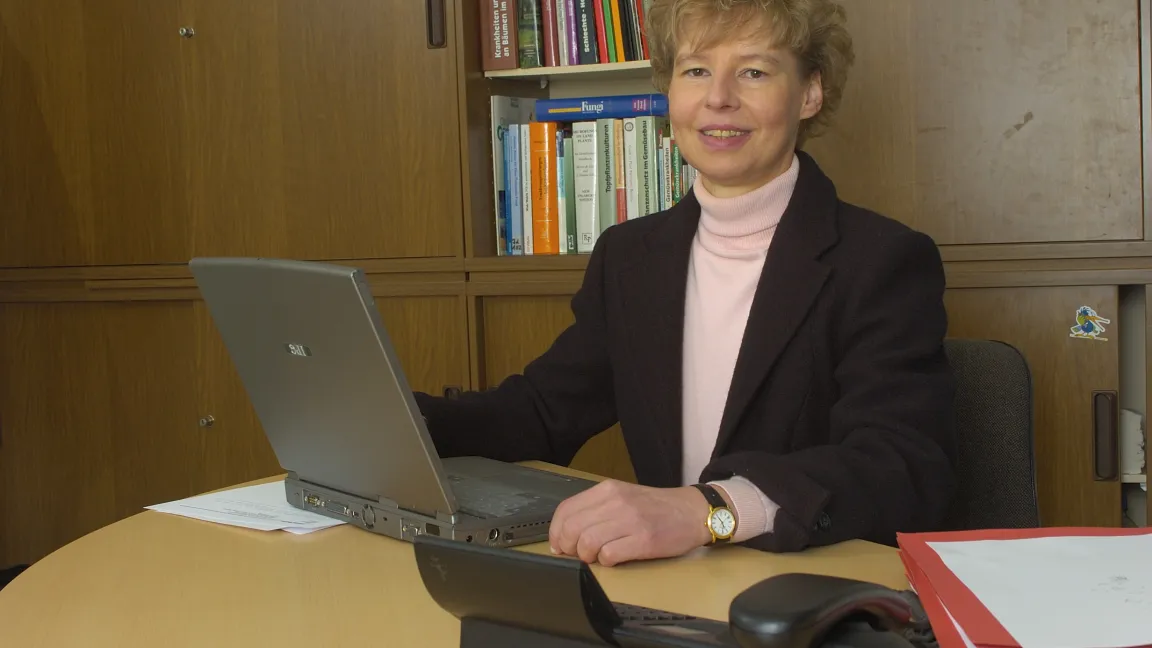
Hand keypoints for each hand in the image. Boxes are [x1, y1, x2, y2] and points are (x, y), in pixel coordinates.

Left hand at [548, 479, 717, 566]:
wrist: (692, 511)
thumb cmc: (654, 508)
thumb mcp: (622, 497)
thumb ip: (595, 510)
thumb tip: (565, 534)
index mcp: (607, 490)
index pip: (566, 510)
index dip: (556, 532)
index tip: (559, 545)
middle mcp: (616, 501)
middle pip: (572, 528)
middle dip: (568, 548)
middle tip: (577, 555)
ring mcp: (631, 520)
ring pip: (587, 542)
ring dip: (586, 556)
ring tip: (596, 558)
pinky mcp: (644, 539)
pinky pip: (609, 555)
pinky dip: (606, 562)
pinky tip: (614, 558)